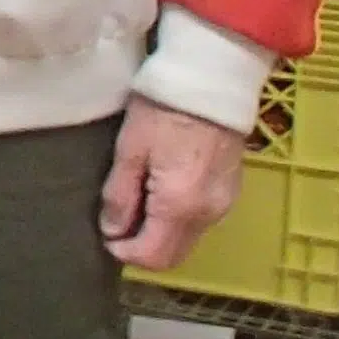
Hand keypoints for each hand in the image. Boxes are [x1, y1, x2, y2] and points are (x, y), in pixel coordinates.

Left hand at [100, 95, 244, 271]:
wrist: (213, 81)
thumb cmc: (164, 110)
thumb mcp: (130, 149)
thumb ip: (120, 195)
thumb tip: (112, 230)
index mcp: (180, 207)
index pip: (153, 256)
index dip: (124, 252)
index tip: (106, 233)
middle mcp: (208, 215)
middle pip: (174, 255)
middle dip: (143, 247)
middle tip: (119, 221)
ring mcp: (225, 204)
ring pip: (188, 239)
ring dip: (160, 233)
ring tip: (137, 200)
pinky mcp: (231, 191)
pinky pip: (201, 221)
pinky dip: (178, 219)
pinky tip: (160, 191)